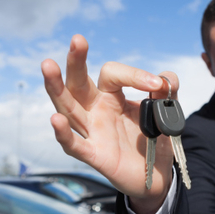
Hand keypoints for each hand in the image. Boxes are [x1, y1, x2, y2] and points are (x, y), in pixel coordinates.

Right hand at [41, 35, 177, 213]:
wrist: (156, 174)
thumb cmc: (152, 138)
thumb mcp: (164, 110)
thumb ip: (166, 91)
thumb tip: (165, 78)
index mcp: (110, 95)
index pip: (112, 74)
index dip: (133, 75)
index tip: (156, 83)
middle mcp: (96, 110)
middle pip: (78, 83)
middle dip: (76, 61)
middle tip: (78, 39)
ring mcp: (92, 132)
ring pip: (68, 108)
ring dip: (57, 87)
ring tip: (48, 65)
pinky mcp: (94, 155)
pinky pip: (75, 145)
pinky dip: (64, 134)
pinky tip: (55, 120)